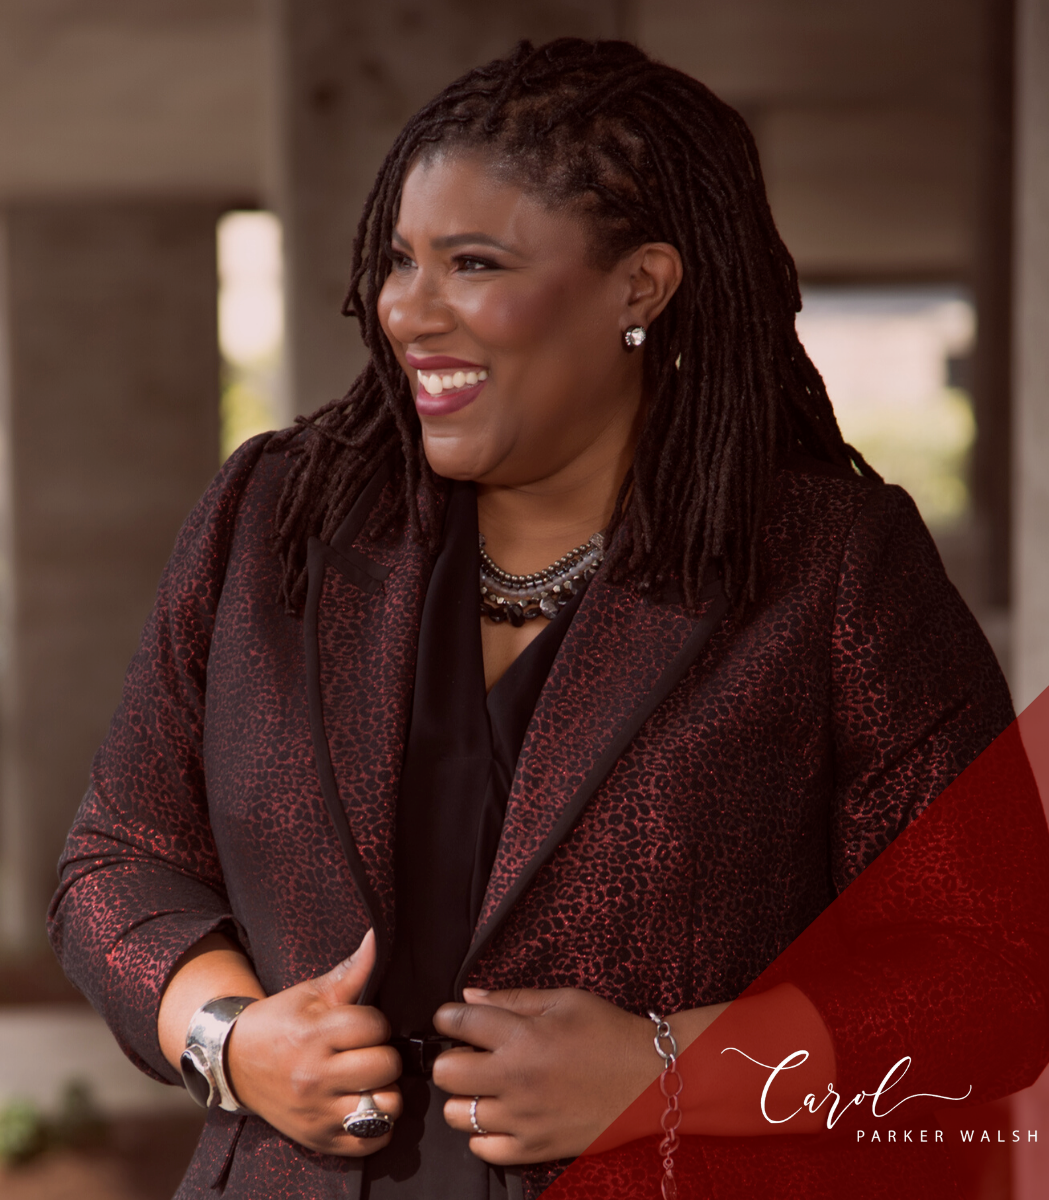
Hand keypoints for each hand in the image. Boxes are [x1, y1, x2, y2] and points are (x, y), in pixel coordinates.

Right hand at [226, 929, 401, 1155]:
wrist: (236, 1062)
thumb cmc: (281, 1023)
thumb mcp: (312, 993)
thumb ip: (352, 970)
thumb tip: (378, 936)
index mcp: (314, 1035)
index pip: (375, 1026)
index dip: (376, 1023)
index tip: (363, 1025)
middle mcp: (314, 1077)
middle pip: (384, 1066)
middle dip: (382, 1054)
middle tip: (366, 1051)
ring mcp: (317, 1112)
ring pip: (385, 1105)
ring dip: (385, 1090)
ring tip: (368, 1079)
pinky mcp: (319, 1139)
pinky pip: (373, 1140)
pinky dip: (378, 1125)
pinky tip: (363, 1103)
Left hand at [431, 987, 659, 1163]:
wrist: (651, 1080)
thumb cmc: (609, 1032)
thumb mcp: (564, 1000)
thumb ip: (512, 999)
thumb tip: (468, 997)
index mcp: (522, 1037)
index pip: (457, 1023)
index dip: (447, 1017)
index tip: (452, 1019)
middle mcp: (516, 1079)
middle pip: (445, 1073)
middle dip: (450, 1059)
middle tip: (470, 1054)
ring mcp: (524, 1119)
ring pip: (457, 1115)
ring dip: (465, 1097)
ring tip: (486, 1086)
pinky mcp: (536, 1148)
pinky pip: (483, 1149)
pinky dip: (482, 1133)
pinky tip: (500, 1114)